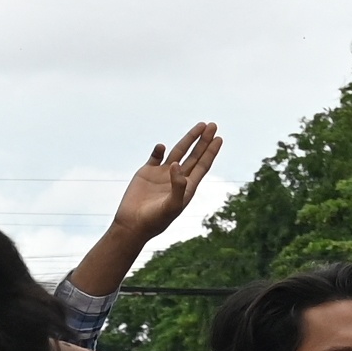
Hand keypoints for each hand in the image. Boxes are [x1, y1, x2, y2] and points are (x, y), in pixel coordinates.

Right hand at [112, 123, 220, 248]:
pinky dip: (159, 150)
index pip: (202, 166)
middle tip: (213, 125)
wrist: (132, 225)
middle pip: (194, 156)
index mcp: (186, 187)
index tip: (219, 138)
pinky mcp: (146, 172)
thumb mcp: (171, 206)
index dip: (211, 152)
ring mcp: (161, 174)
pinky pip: (155, 156)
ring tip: (200, 125)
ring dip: (188, 139)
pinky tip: (162, 147)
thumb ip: (177, 186)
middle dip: (204, 141)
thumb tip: (177, 164)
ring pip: (177, 152)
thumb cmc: (155, 220)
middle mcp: (176, 178)